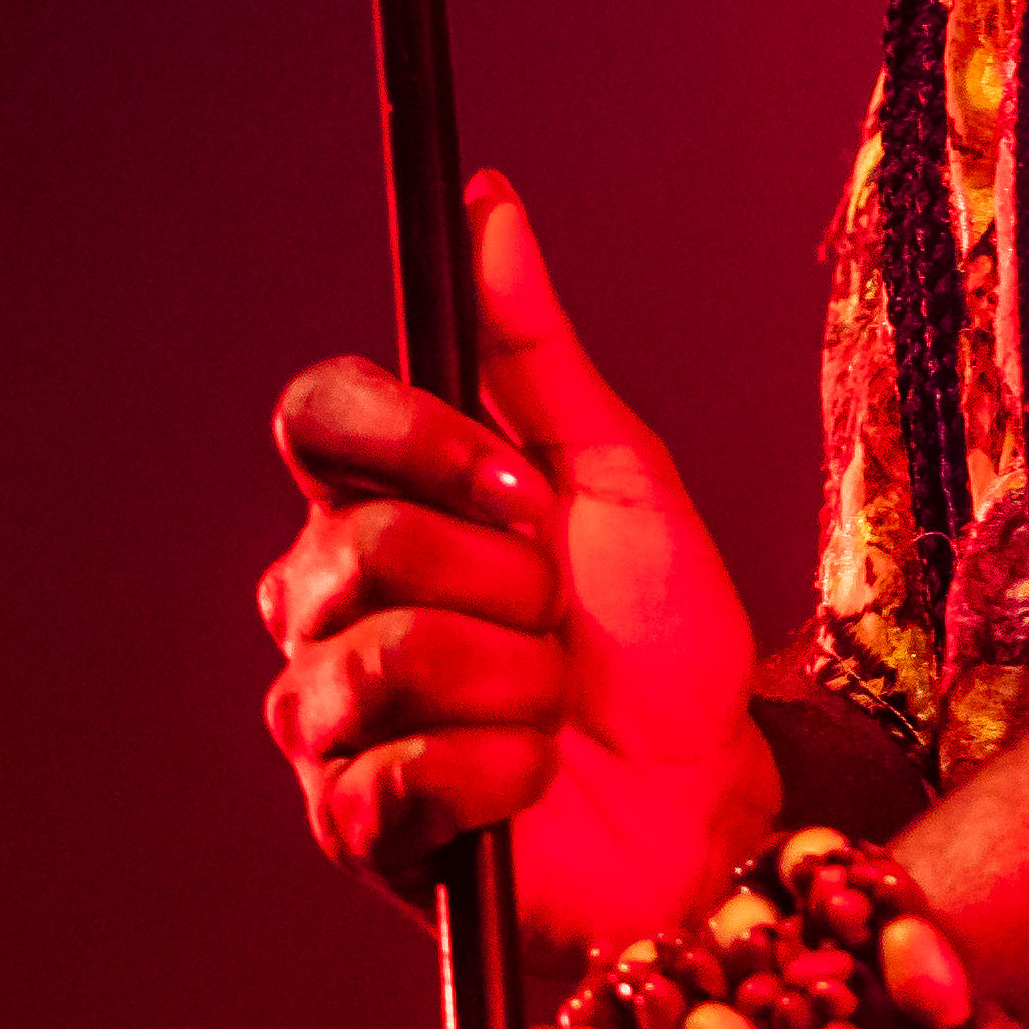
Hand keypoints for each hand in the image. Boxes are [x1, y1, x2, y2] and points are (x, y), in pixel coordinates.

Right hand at [266, 171, 771, 964]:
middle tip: (561, 616)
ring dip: (513, 681)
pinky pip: (397, 778)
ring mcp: (328, 717)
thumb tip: (488, 201)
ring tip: (554, 703)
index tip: (520, 482)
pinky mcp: (353, 827)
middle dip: (505, 582)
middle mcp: (327, 599)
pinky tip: (531, 777)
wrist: (711, 794)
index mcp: (382, 498)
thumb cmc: (658, 635)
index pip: (317, 416)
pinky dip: (500, 773)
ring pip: (382, 658)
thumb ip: (537, 346)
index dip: (412, 439)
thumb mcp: (619, 471)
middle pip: (361, 543)